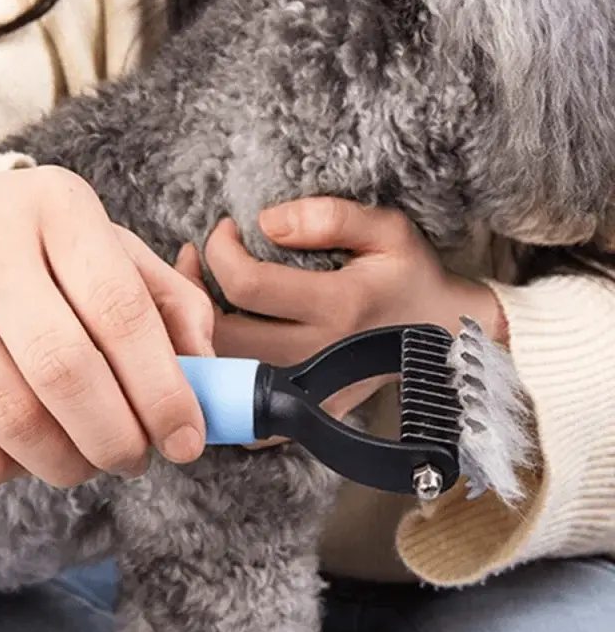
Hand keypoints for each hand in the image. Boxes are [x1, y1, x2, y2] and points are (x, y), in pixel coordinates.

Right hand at [0, 161, 211, 486]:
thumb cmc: (31, 243)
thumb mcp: (106, 246)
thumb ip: (169, 301)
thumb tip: (204, 373)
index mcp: (57, 205)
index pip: (122, 311)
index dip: (164, 390)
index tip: (187, 441)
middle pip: (64, 368)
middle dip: (116, 437)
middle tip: (136, 459)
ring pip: (8, 412)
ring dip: (64, 461)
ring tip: (88, 461)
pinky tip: (25, 458)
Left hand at [177, 197, 505, 426]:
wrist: (440, 332)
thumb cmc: (409, 274)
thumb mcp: (387, 228)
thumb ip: (329, 216)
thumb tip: (265, 222)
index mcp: (338, 306)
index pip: (246, 285)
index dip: (220, 250)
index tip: (225, 228)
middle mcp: (319, 355)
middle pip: (222, 336)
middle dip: (191, 291)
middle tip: (193, 259)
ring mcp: (312, 394)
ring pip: (224, 375)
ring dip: (195, 333)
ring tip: (196, 292)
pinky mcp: (309, 415)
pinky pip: (244, 411)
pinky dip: (218, 381)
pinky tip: (215, 343)